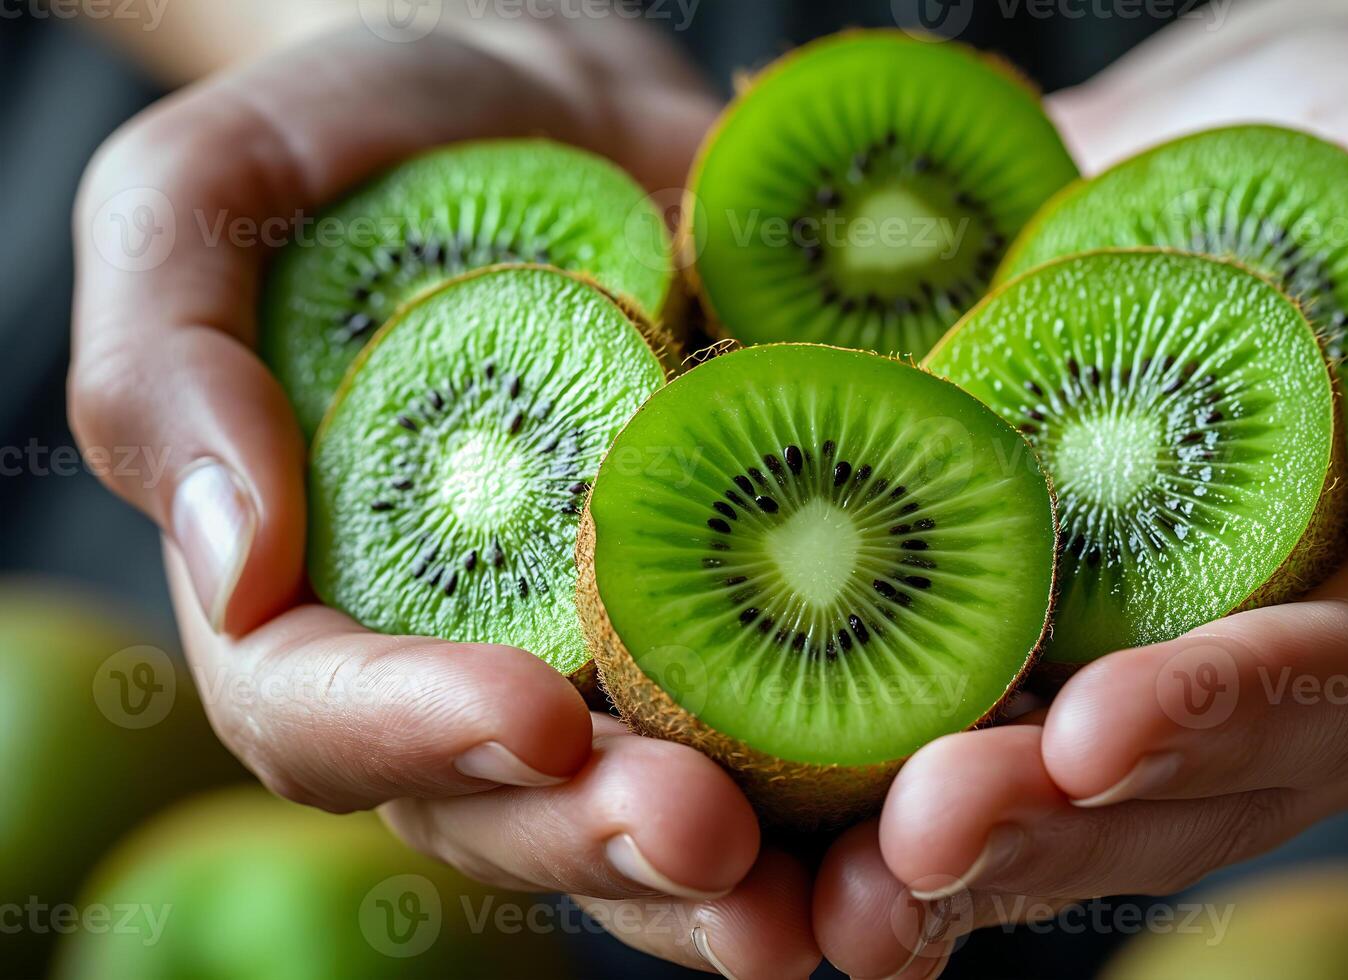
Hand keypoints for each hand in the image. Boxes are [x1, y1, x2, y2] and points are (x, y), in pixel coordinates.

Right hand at [70, 24, 818, 976]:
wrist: (560, 100)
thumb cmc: (366, 136)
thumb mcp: (212, 194)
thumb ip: (166, 367)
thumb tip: (234, 566)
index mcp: (314, 600)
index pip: (325, 716)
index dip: (417, 736)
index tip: (531, 718)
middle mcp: (466, 658)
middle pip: (510, 808)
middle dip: (603, 837)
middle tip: (705, 835)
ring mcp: (614, 649)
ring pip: (657, 809)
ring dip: (743, 873)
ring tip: (832, 890)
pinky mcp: (741, 608)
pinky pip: (795, 719)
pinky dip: (862, 773)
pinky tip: (936, 784)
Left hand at [811, 23, 1347, 976]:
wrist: (1294, 134)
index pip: (1337, 683)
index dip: (1221, 714)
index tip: (1098, 732)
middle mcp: (1293, 681)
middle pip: (1176, 788)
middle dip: (1045, 821)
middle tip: (918, 845)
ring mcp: (1160, 661)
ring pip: (1060, 791)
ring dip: (948, 840)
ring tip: (836, 887)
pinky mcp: (1048, 613)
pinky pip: (967, 697)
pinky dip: (870, 750)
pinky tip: (771, 782)